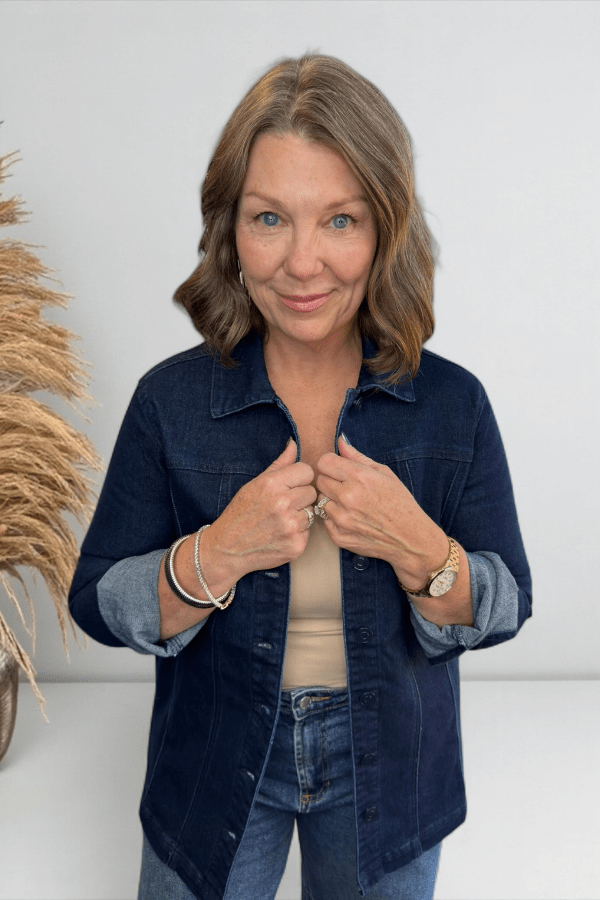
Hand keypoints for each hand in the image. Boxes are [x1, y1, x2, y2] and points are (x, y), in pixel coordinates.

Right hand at [202, 439, 316, 583]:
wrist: (228, 549)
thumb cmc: (240, 513)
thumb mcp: (255, 484)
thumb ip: (279, 464)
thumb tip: (294, 444)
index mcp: (272, 485)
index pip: (307, 471)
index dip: (299, 478)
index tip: (289, 486)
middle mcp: (282, 504)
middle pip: (311, 491)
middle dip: (300, 497)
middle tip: (283, 505)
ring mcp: (290, 526)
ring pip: (312, 511)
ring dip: (301, 515)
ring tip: (281, 519)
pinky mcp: (296, 545)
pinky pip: (309, 531)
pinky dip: (298, 532)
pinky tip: (281, 533)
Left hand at [315, 435, 447, 588]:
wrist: (409, 538)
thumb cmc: (400, 503)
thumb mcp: (384, 473)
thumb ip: (357, 457)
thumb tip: (340, 441)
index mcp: (359, 478)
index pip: (324, 462)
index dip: (331, 464)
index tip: (338, 469)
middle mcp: (347, 497)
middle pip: (320, 480)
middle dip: (330, 481)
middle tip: (346, 487)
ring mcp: (341, 519)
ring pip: (320, 500)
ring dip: (331, 500)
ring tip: (350, 504)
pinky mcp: (338, 536)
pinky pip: (324, 519)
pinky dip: (334, 517)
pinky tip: (351, 518)